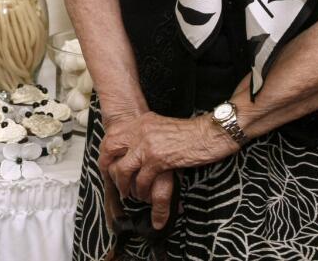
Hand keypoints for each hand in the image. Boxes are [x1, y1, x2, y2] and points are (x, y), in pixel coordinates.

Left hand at [100, 112, 239, 226]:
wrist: (211, 133)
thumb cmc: (191, 133)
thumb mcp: (162, 127)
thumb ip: (147, 134)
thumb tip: (135, 147)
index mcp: (141, 121)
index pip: (113, 134)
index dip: (106, 152)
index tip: (107, 165)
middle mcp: (141, 130)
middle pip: (111, 149)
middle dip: (109, 168)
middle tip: (114, 182)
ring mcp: (148, 144)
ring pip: (123, 169)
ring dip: (124, 185)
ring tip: (129, 194)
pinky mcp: (158, 159)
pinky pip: (142, 180)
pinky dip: (142, 191)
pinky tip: (146, 196)